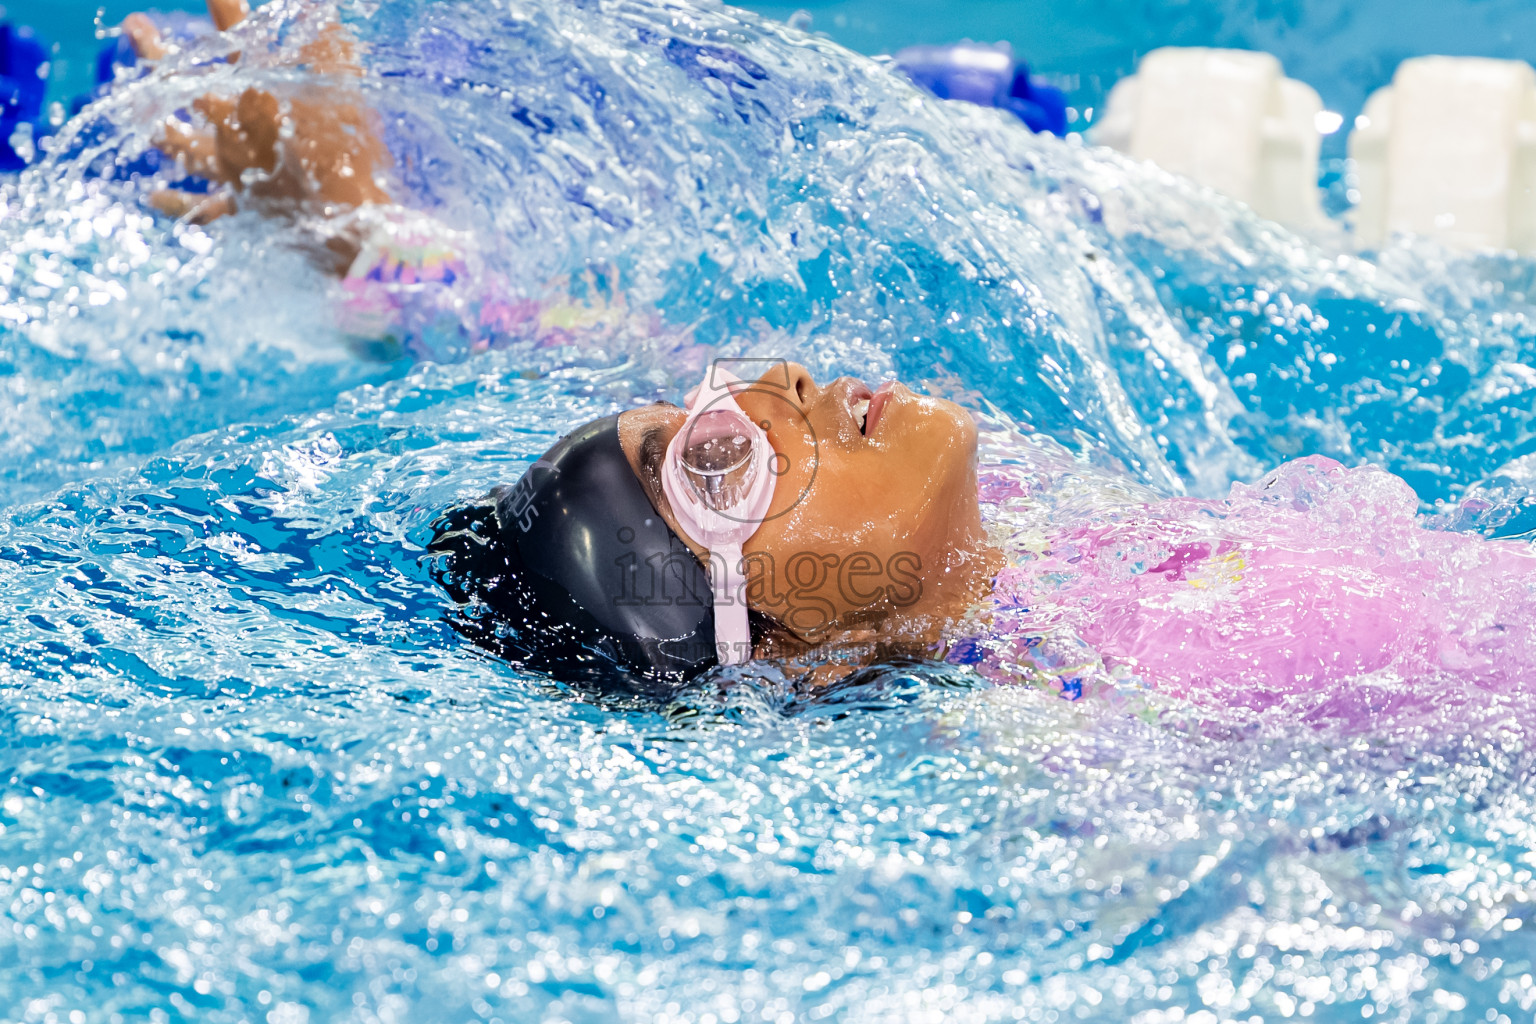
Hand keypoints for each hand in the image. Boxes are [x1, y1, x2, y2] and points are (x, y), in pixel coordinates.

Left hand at [126, 0, 391, 222]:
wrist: (351, 223)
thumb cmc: (351, 156)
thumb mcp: (348, 95)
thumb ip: (332, 52)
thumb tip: (323, 11)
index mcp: (258, 96)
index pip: (237, 36)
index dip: (223, 6)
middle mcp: (233, 131)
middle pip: (187, 86)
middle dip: (156, 54)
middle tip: (134, 27)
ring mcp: (232, 170)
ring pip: (183, 145)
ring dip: (158, 125)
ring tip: (134, 109)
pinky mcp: (242, 205)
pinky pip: (203, 208)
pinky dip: (178, 204)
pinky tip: (153, 197)